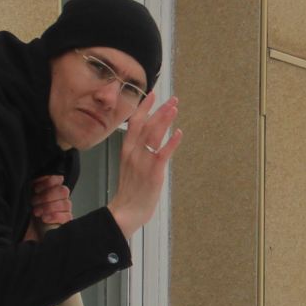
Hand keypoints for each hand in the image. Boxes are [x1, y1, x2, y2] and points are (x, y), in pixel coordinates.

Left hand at [25, 175, 71, 239]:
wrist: (24, 235)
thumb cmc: (23, 217)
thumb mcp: (25, 199)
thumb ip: (31, 187)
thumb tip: (36, 177)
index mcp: (50, 189)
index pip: (58, 179)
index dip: (48, 182)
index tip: (35, 188)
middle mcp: (59, 199)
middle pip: (64, 191)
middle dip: (47, 196)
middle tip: (34, 202)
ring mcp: (64, 211)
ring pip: (66, 203)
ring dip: (49, 207)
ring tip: (36, 212)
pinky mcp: (66, 223)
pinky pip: (67, 216)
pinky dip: (55, 216)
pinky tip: (44, 219)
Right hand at [106, 91, 182, 236]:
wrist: (126, 211)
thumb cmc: (130, 191)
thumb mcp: (129, 166)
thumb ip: (137, 152)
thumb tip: (148, 141)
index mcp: (126, 149)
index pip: (134, 122)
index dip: (144, 107)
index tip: (152, 94)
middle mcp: (133, 152)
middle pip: (146, 124)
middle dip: (160, 110)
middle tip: (173, 99)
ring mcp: (143, 161)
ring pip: (154, 135)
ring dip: (165, 120)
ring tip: (175, 108)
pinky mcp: (153, 172)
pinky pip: (163, 153)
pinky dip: (172, 142)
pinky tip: (179, 132)